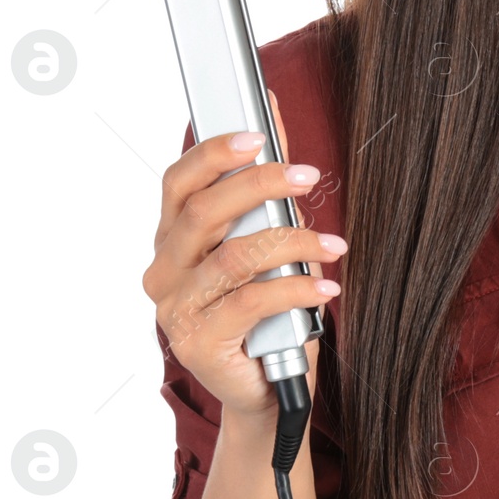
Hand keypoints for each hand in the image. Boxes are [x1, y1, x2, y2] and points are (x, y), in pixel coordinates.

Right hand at [142, 87, 344, 420]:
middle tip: (309, 176)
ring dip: (294, 242)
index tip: (258, 136)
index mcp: (173, 239)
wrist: (265, 385)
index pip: (178, 182)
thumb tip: (276, 114)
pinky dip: (297, 289)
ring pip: (234, 257)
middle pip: (204, 212)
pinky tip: (326, 287)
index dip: (214, 153)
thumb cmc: (265, 306)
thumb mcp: (266, 238)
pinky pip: (251, 302)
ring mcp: (176, 310)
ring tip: (333, 244)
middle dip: (261, 184)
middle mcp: (165, 272)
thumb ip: (264, 185)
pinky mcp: (198, 344)